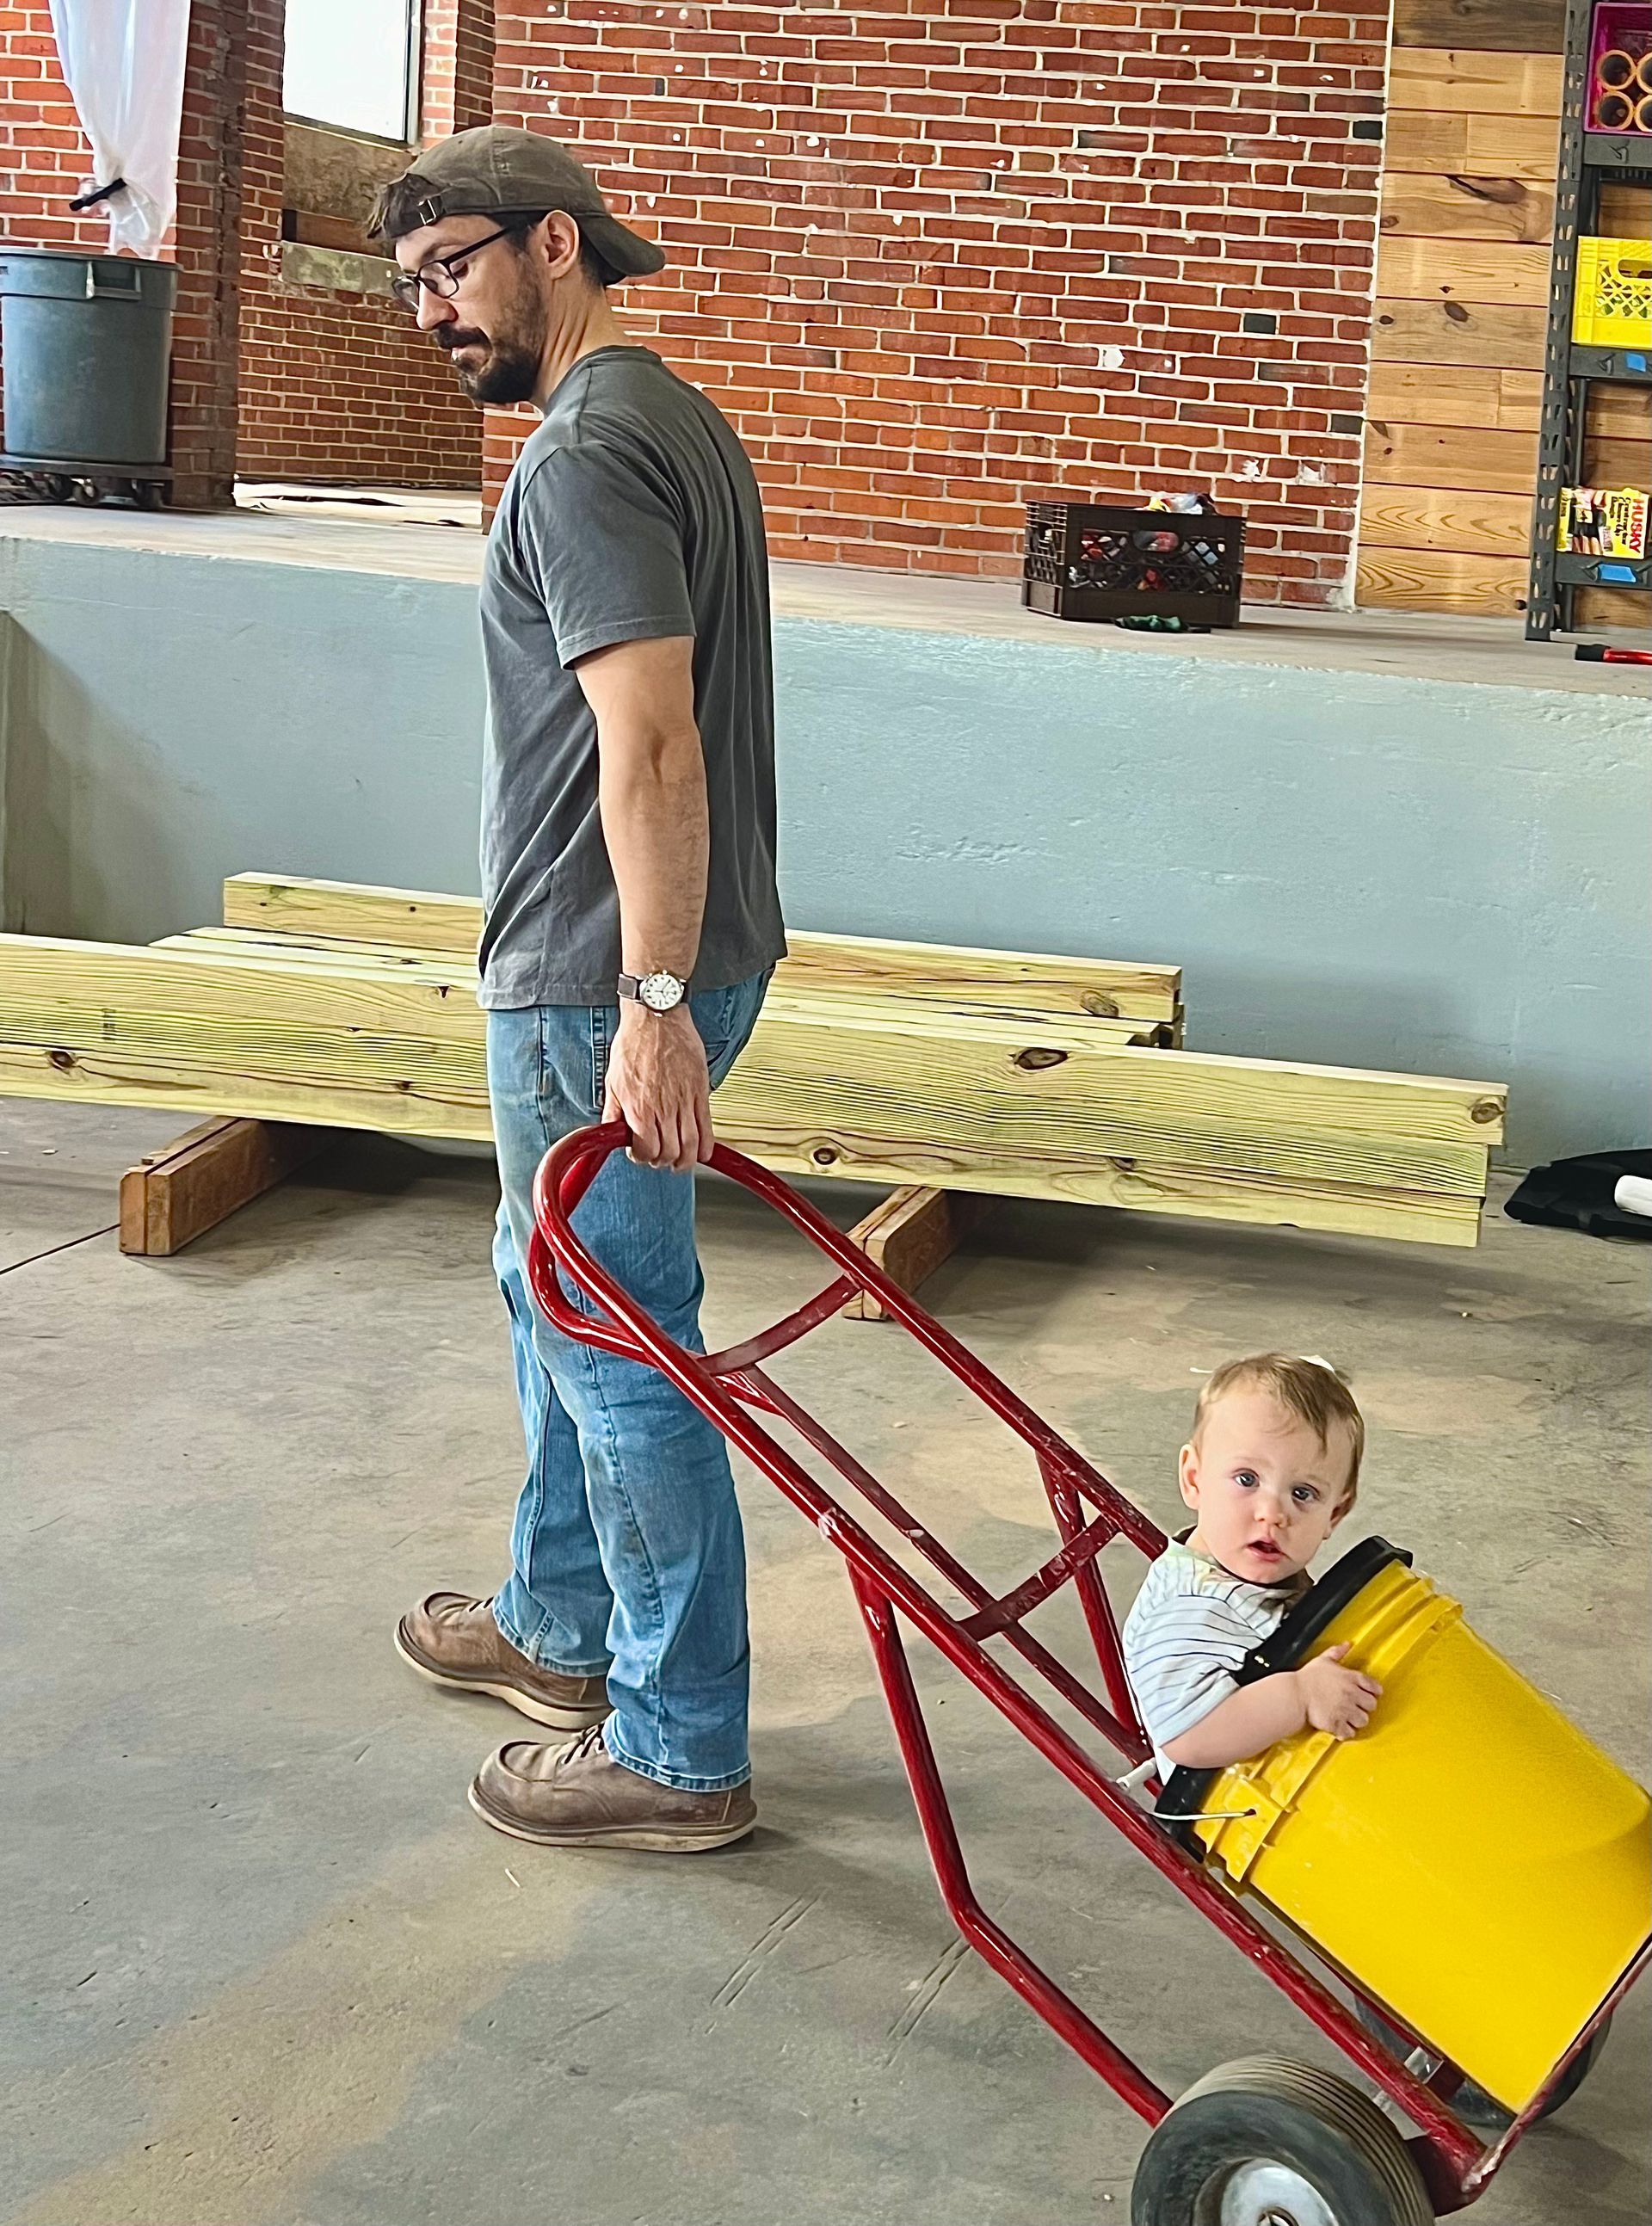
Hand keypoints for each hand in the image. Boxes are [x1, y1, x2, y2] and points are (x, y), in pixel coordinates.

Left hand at [602, 1004, 711, 1172]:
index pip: (646, 1151)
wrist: (656, 1017)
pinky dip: (706, 1146)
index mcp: (638, 1108)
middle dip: (663, 1161)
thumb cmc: (634, 1043)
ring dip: (686, 1160)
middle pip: (669, 1153)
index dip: (642, 1157)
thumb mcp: (612, 1080)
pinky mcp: (700, 1092)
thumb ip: (612, 1111)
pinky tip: (703, 1152)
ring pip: (690, 1146)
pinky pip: (707, 1128)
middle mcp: (662, 1108)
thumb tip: (609, 1133)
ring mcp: (684, 1101)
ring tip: (681, 1160)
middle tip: (660, 1156)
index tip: (641, 1152)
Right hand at [1296, 1644, 1380, 1740]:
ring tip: (1348, 1717)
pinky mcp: (1337, 1724)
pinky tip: (1341, 1728)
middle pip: (1371, 1705)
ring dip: (1356, 1720)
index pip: (1375, 1687)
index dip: (1373, 1691)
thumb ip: (1337, 1652)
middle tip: (1356, 1706)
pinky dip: (1346, 1732)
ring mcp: (1346, 1710)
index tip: (1370, 1694)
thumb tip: (1347, 1644)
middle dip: (1364, 1706)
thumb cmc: (1307, 1678)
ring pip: (1363, 1720)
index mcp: (1351, 1678)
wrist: (1294, 1695)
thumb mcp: (1323, 1660)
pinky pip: (1350, 1732)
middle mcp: (1352, 1694)